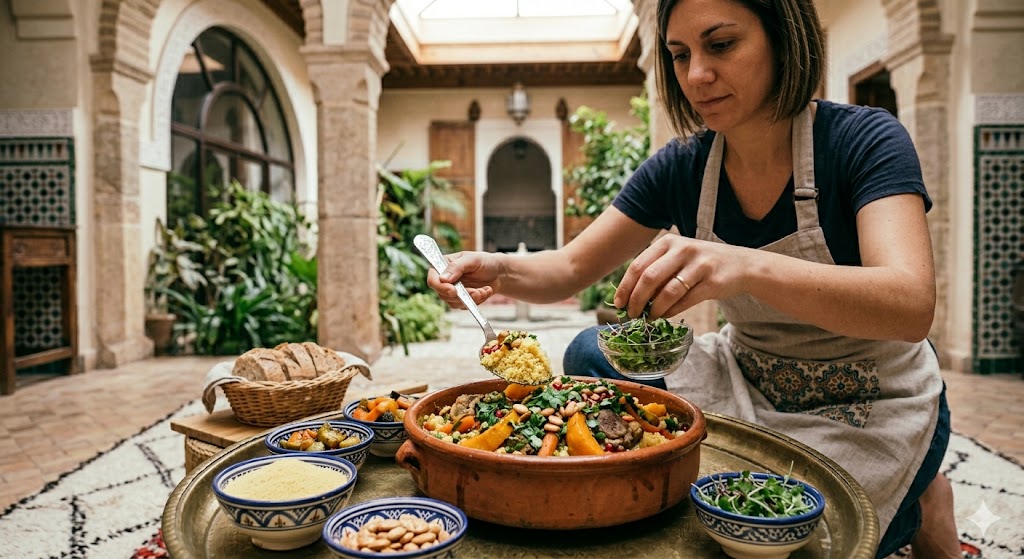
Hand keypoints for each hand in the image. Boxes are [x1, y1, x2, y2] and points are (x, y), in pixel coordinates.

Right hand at [425, 251, 501, 308]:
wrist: (498, 272)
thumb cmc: (484, 262)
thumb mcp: (472, 259)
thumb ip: (457, 267)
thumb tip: (443, 279)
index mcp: (443, 265)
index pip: (433, 279)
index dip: (440, 287)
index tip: (453, 291)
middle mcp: (445, 280)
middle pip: (442, 294)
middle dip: (462, 296)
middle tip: (477, 292)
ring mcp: (452, 291)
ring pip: (454, 303)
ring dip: (471, 299)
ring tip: (485, 290)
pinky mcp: (461, 300)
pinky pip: (464, 306)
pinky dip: (477, 301)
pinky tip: (486, 291)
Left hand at [613, 235, 750, 318]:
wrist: (741, 265)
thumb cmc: (701, 264)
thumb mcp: (678, 258)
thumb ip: (656, 271)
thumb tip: (629, 297)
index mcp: (669, 241)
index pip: (638, 265)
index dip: (625, 287)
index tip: (618, 303)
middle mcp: (683, 249)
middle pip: (649, 278)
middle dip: (636, 300)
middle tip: (632, 315)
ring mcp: (699, 264)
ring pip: (667, 292)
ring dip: (654, 309)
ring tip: (649, 318)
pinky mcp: (713, 281)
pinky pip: (685, 301)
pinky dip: (671, 312)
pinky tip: (665, 316)